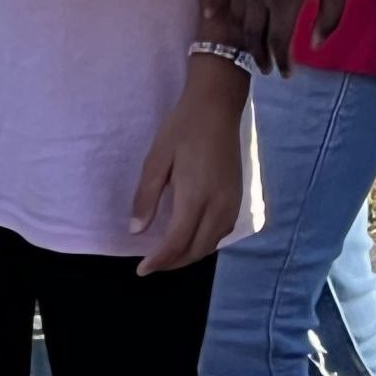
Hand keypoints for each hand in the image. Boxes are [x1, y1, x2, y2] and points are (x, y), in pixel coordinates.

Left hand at [131, 59, 247, 274]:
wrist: (218, 106)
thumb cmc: (183, 128)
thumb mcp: (156, 159)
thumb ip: (146, 197)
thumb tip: (137, 231)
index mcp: (196, 195)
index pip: (177, 242)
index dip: (158, 260)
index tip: (141, 269)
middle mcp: (218, 203)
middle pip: (198, 248)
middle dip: (174, 263)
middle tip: (151, 266)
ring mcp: (232, 200)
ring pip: (213, 242)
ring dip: (191, 255)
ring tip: (169, 256)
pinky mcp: (238, 195)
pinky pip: (224, 230)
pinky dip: (207, 242)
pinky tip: (193, 237)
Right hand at [200, 0, 350, 74]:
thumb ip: (329, 16)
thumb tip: (314, 45)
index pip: (280, 42)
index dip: (282, 62)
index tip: (286, 74)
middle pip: (255, 37)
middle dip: (260, 58)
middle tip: (266, 69)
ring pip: (236, 20)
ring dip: (242, 42)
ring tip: (250, 54)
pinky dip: (213, 6)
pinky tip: (212, 18)